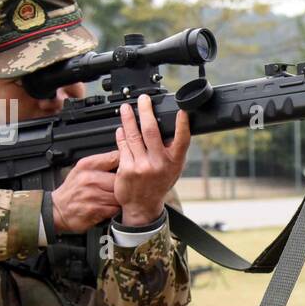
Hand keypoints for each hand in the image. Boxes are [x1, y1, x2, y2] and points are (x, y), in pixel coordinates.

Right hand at [52, 150, 119, 233]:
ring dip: (122, 198)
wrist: (57, 209)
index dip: (126, 162)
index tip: (130, 167)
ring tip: (118, 198)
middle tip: (126, 187)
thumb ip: (102, 162)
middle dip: (125, 184)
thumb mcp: (82, 169)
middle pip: (121, 178)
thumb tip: (124, 156)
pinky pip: (115, 208)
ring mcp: (92, 195)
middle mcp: (89, 178)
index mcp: (87, 165)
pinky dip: (116, 209)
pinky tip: (111, 206)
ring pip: (120, 194)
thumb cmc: (73, 189)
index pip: (114, 157)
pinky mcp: (96, 210)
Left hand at [114, 94, 190, 225]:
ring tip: (126, 108)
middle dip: (146, 111)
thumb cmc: (158, 184)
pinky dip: (121, 135)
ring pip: (133, 135)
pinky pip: (123, 146)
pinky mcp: (127, 168)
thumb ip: (172, 150)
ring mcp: (142, 166)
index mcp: (174, 162)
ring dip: (129, 119)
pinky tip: (121, 129)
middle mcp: (159, 163)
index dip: (183, 124)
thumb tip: (171, 127)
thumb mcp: (173, 169)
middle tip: (143, 100)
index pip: (182, 140)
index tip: (182, 110)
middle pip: (151, 131)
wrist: (142, 206)